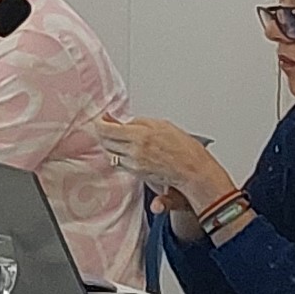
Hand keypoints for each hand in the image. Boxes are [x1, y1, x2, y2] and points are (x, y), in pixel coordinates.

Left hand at [96, 115, 235, 212]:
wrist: (193, 170)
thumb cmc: (183, 147)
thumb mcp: (161, 125)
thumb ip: (137, 122)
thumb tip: (119, 120)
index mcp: (140, 135)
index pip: (107, 130)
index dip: (100, 124)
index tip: (101, 120)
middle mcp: (134, 151)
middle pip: (105, 142)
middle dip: (105, 134)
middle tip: (109, 127)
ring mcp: (134, 163)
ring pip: (111, 153)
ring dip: (112, 145)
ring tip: (121, 139)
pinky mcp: (135, 173)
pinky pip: (119, 162)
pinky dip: (120, 155)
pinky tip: (128, 151)